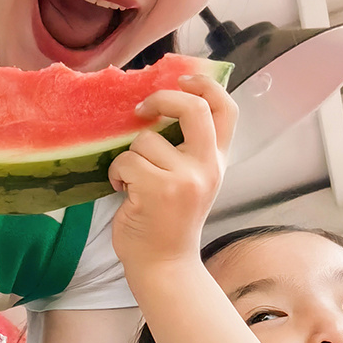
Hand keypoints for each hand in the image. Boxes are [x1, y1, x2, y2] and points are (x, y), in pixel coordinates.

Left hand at [108, 74, 238, 275]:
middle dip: (162, 98)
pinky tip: (122, 190)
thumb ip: (187, 147)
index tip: (182, 78)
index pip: (226, 109)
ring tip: (132, 181)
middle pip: (193, 108)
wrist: (164, 264)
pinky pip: (125, 161)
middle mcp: (206, 167)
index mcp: (217, 161)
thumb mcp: (192, 180)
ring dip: (129, 157)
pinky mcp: (157, 190)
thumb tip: (161, 103)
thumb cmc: (169, 220)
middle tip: (142, 109)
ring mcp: (184, 179)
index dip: (205, 84)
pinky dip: (116, 174)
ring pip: (144, 140)